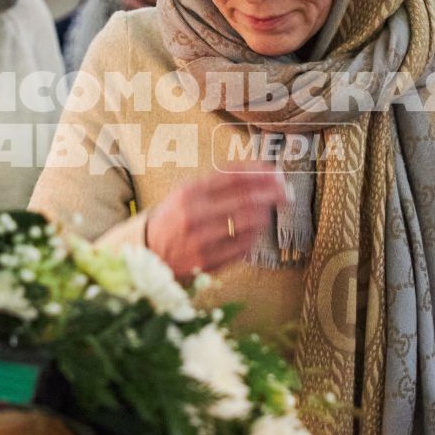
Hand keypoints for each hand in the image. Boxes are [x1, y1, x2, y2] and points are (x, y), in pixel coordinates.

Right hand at [144, 164, 287, 280]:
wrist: (147, 253)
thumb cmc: (173, 218)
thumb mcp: (187, 193)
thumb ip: (217, 184)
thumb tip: (259, 173)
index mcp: (189, 192)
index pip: (233, 177)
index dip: (260, 173)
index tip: (276, 173)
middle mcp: (195, 214)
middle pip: (246, 199)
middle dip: (272, 194)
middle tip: (286, 193)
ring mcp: (201, 240)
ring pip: (248, 224)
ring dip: (264, 215)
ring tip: (268, 211)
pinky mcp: (207, 262)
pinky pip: (243, 247)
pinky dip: (254, 237)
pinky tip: (254, 232)